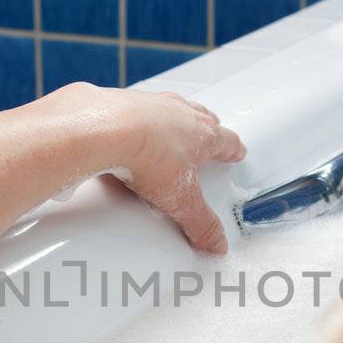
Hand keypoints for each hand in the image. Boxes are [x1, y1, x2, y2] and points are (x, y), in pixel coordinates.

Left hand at [101, 88, 246, 253]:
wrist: (106, 130)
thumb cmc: (147, 153)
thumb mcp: (180, 199)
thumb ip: (200, 222)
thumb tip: (215, 240)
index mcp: (203, 134)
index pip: (227, 141)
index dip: (233, 149)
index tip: (236, 152)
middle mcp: (180, 113)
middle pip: (202, 118)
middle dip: (207, 129)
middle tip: (205, 140)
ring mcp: (152, 104)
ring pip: (171, 109)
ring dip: (172, 120)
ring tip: (166, 138)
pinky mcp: (124, 102)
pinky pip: (135, 108)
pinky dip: (135, 120)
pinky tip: (127, 135)